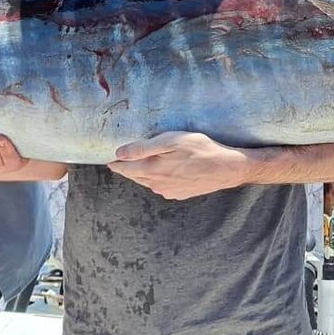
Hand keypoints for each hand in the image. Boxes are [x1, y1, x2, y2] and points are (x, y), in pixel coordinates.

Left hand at [109, 131, 249, 199]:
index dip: (114, 161)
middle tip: (121, 155)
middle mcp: (156, 184)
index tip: (107, 155)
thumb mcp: (171, 141)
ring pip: (146, 181)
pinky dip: (157, 177)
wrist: (226, 169)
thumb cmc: (200, 149)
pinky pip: (160, 185)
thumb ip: (143, 148)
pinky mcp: (178, 193)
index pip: (123, 168)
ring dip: (142, 172)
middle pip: (133, 175)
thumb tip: (119, 153)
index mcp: (151, 170)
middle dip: (126, 166)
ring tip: (142, 160)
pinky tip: (165, 167)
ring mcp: (167, 191)